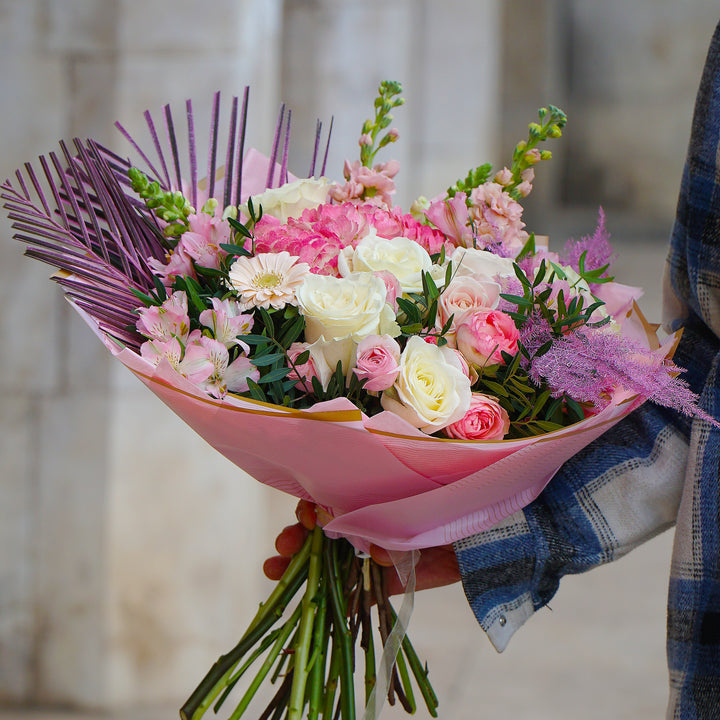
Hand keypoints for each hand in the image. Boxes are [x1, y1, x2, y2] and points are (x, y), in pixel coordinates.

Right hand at [263, 500, 460, 594]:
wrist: (486, 529)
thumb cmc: (449, 497)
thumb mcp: (417, 497)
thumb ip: (393, 519)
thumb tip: (374, 551)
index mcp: (368, 491)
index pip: (328, 495)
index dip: (310, 505)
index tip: (305, 514)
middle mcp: (365, 518)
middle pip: (320, 528)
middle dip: (295, 536)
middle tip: (283, 547)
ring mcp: (373, 550)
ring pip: (328, 558)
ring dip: (301, 565)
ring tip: (276, 571)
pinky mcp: (387, 579)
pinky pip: (356, 591)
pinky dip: (333, 599)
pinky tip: (308, 604)